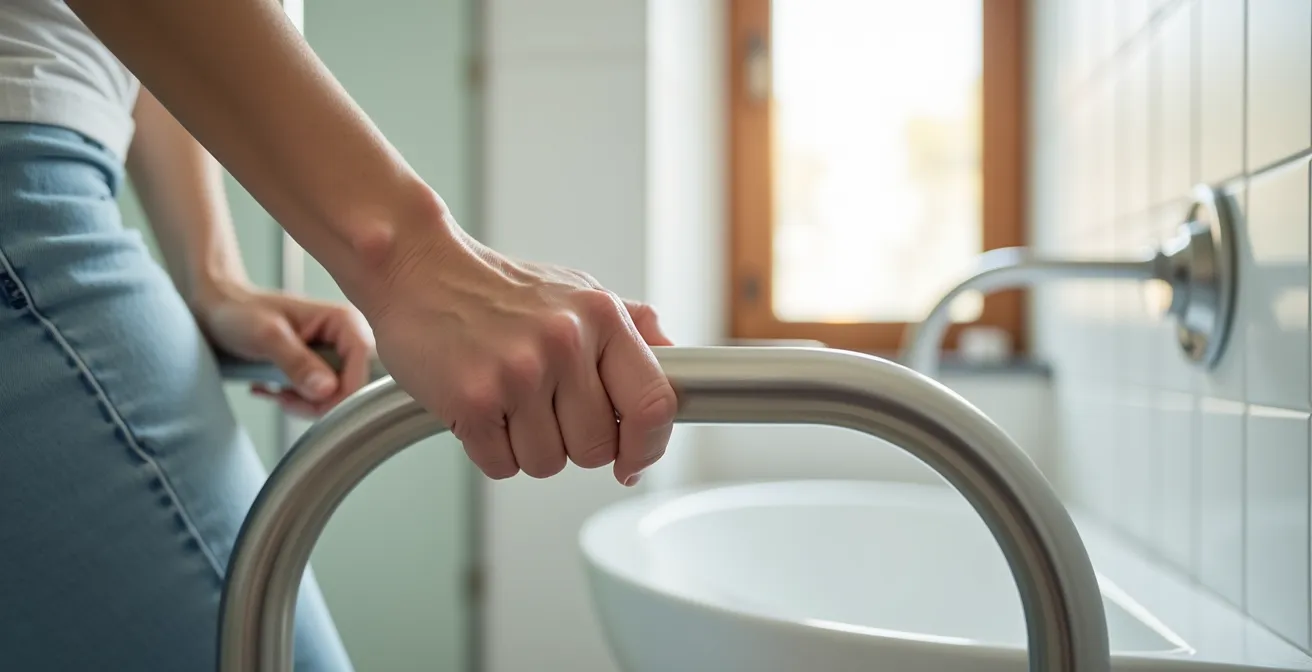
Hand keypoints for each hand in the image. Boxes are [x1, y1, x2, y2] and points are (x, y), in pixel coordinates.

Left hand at [192, 282, 375, 416]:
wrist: (218, 311)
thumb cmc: (238, 311)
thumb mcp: (266, 335)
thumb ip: (296, 361)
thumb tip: (326, 390)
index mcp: (345, 322)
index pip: (363, 370)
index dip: (341, 395)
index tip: (309, 405)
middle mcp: (347, 338)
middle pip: (352, 389)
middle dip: (317, 403)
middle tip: (283, 397)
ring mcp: (335, 355)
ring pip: (336, 399)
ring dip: (304, 405)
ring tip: (275, 391)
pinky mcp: (321, 369)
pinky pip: (322, 400)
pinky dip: (297, 404)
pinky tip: (276, 391)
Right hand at [360, 212, 677, 486]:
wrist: (419, 269)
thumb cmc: (498, 289)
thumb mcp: (578, 291)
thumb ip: (634, 327)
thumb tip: (680, 368)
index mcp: (601, 317)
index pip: (654, 404)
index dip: (648, 446)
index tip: (633, 459)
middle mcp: (565, 342)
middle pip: (596, 448)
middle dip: (572, 443)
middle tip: (544, 408)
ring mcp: (518, 373)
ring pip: (548, 463)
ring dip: (527, 447)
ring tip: (508, 401)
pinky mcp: (473, 400)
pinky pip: (501, 465)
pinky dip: (490, 449)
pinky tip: (481, 409)